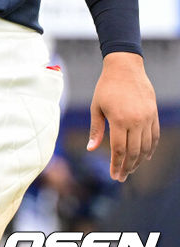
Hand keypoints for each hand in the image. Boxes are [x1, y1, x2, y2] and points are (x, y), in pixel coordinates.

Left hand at [87, 51, 158, 180]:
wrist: (125, 68)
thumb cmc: (106, 87)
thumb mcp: (96, 107)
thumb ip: (96, 129)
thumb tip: (91, 149)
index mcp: (119, 120)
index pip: (119, 149)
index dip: (117, 164)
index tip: (114, 176)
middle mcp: (136, 121)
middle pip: (134, 152)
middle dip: (128, 167)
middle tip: (122, 177)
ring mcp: (147, 118)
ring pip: (146, 147)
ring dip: (139, 161)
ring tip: (131, 169)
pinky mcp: (154, 115)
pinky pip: (155, 137)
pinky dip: (151, 149)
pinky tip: (145, 156)